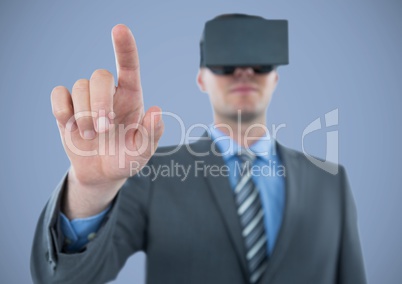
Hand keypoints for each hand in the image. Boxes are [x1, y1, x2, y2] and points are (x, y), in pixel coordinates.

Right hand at [51, 24, 163, 186]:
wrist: (102, 174)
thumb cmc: (126, 158)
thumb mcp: (143, 151)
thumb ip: (152, 133)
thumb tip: (156, 110)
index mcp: (131, 97)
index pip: (129, 66)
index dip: (124, 47)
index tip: (119, 29)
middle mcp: (109, 93)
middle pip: (99, 75)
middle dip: (99, 102)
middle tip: (104, 128)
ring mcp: (86, 99)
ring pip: (78, 86)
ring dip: (84, 115)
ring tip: (91, 137)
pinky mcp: (67, 108)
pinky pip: (58, 95)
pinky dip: (62, 110)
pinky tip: (71, 126)